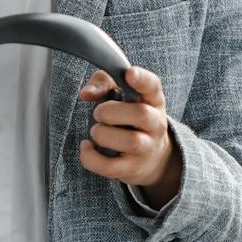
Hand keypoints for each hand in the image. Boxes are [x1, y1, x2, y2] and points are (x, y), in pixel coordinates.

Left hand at [78, 63, 176, 192]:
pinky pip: (111, 167)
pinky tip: (86, 147)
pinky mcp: (132, 168)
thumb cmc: (128, 117)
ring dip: (104, 134)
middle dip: (112, 112)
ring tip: (95, 131)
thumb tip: (86, 93)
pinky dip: (92, 158)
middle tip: (98, 113)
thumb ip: (102, 83)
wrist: (152, 157)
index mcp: (152, 100)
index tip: (129, 73)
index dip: (142, 79)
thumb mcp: (120, 93)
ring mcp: (147, 148)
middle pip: (141, 114)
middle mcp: (155, 123)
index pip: (153, 86)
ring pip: (131, 141)